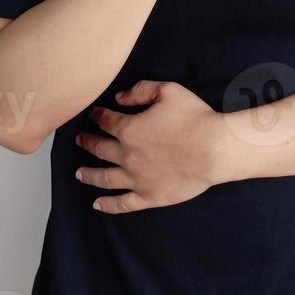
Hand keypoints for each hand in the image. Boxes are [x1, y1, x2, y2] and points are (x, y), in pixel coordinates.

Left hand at [74, 80, 228, 213]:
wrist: (215, 149)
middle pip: (99, 149)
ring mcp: (136, 179)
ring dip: (89, 174)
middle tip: (80, 140)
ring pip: (104, 178)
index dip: (97, 116)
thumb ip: (140, 90)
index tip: (93, 115)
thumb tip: (118, 97)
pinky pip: (123, 203)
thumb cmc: (194, 118)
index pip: (105, 121)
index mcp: (129, 129)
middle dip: (87, 142)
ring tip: (78, 173)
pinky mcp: (149, 196)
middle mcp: (127, 155)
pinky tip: (97, 204)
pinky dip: (108, 205)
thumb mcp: (168, 90)